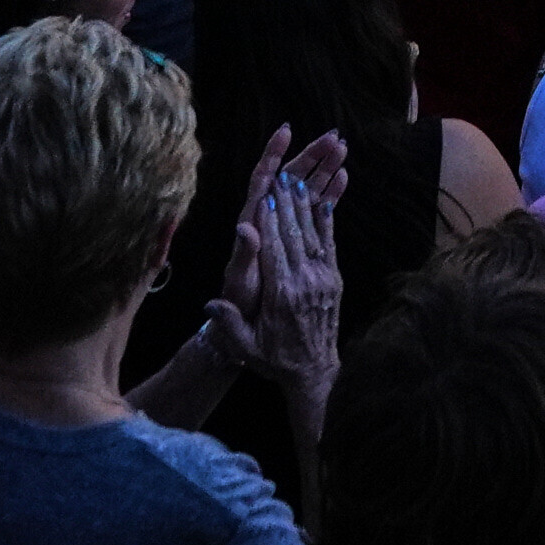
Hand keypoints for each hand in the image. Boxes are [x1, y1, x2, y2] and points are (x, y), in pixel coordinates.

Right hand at [226, 132, 346, 407]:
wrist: (313, 372)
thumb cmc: (274, 358)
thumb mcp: (247, 345)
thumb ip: (230, 323)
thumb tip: (210, 302)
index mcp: (281, 294)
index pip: (275, 248)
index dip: (271, 218)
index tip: (267, 191)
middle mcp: (305, 282)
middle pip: (294, 233)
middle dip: (288, 201)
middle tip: (284, 171)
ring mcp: (323, 280)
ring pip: (314, 233)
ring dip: (307, 203)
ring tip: (301, 176)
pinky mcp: (334, 280)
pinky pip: (330, 244)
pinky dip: (327, 220)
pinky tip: (326, 199)